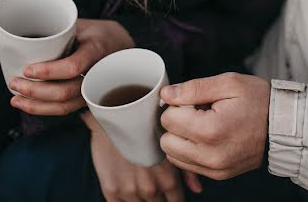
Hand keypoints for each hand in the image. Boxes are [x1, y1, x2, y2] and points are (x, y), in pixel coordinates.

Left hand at [9, 18, 134, 115]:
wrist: (121, 46)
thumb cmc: (97, 33)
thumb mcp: (82, 25)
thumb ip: (59, 32)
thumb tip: (22, 36)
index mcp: (96, 49)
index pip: (73, 66)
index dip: (48, 71)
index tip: (27, 70)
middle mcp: (97, 74)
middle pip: (66, 91)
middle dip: (36, 91)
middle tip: (14, 82)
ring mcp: (93, 89)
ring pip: (65, 106)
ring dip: (37, 105)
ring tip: (16, 98)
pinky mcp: (86, 98)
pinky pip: (66, 108)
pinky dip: (45, 109)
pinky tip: (29, 104)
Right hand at [84, 113, 202, 201]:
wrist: (117, 113)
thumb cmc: (146, 124)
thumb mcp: (172, 143)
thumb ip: (187, 170)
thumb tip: (197, 189)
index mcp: (168, 180)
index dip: (173, 198)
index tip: (169, 193)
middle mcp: (150, 189)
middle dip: (157, 197)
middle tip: (152, 181)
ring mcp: (129, 191)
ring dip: (140, 197)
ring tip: (138, 179)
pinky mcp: (111, 189)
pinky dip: (123, 199)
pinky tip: (124, 185)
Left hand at [159, 73, 270, 180]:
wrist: (284, 127)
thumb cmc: (259, 101)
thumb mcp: (229, 83)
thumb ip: (193, 88)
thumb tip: (166, 94)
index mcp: (211, 130)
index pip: (168, 119)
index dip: (178, 105)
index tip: (195, 101)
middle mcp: (210, 155)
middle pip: (166, 141)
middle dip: (176, 124)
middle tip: (197, 113)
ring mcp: (214, 168)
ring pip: (173, 155)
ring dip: (181, 139)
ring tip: (203, 125)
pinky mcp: (218, 175)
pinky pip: (187, 165)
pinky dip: (190, 151)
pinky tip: (206, 137)